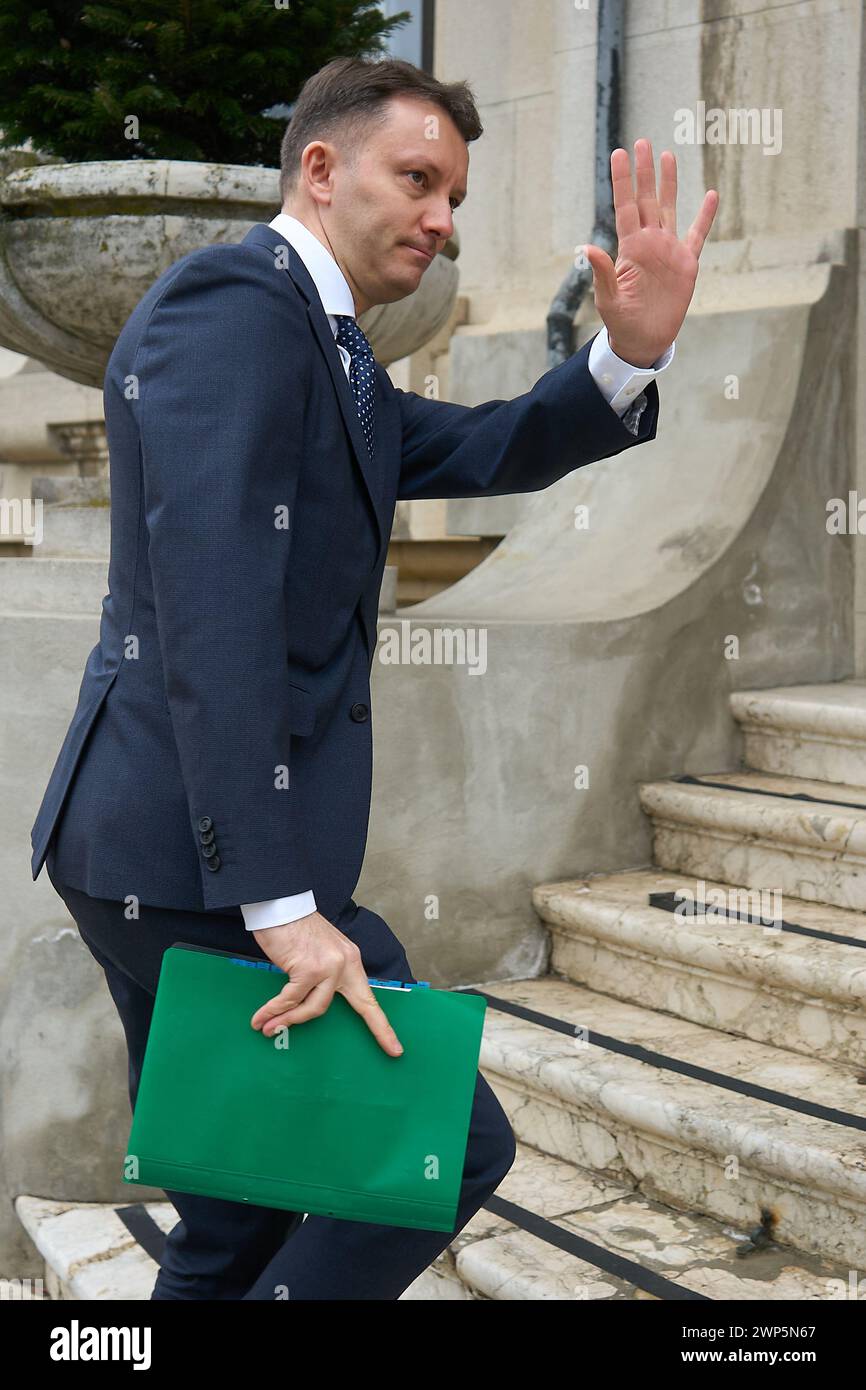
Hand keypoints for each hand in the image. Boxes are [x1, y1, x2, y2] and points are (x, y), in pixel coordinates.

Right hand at [250, 911, 403, 1055]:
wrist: (282, 905)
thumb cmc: (296, 929)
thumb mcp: (319, 952)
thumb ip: (322, 976)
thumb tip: (306, 1007)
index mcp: (350, 961)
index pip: (369, 998)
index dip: (382, 1026)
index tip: (395, 1049)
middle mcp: (345, 964)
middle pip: (346, 1006)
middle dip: (358, 1028)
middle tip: (369, 1049)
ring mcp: (328, 967)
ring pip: (312, 1007)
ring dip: (286, 1019)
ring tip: (267, 1027)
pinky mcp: (308, 968)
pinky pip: (290, 999)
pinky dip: (272, 1010)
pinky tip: (260, 1018)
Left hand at [582, 139, 718, 367]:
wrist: (644, 340)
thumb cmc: (621, 322)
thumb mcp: (608, 299)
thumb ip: (602, 272)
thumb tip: (585, 249)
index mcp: (629, 248)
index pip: (624, 206)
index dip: (622, 180)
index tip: (618, 153)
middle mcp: (649, 242)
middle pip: (646, 199)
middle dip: (644, 171)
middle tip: (642, 142)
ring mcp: (668, 250)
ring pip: (669, 208)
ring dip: (668, 183)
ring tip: (667, 156)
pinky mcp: (686, 263)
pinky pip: (697, 234)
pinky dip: (705, 216)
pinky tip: (710, 195)